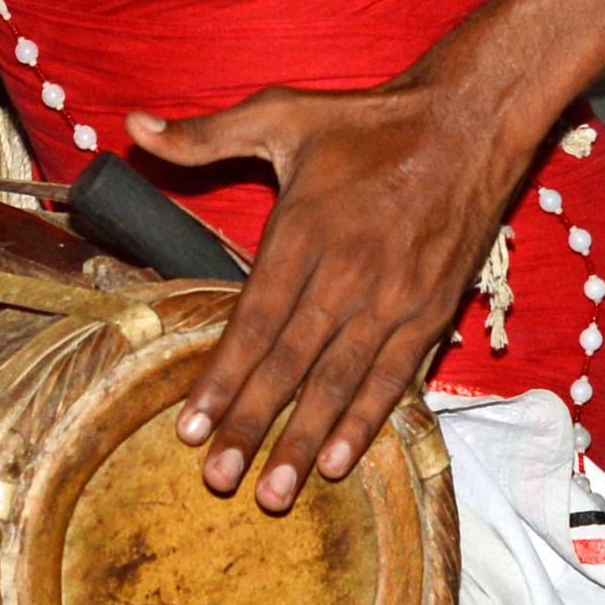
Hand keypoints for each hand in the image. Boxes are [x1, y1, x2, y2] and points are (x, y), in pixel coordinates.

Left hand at [135, 74, 532, 515]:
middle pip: (291, 364)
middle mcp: (348, 272)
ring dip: (305, 441)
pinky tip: (339, 462)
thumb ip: (205, 135)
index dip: (222, 379)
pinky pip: (392, 378)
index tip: (190, 428)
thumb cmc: (367, 121)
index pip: (254, 321)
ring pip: (340, 382)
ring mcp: (394, 297)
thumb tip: (135, 128)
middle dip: (253, 425)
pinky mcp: (431, 311)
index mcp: (305, 230)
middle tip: (220, 479)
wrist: (469, 122)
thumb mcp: (281, 113)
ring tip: (273, 491)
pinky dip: (366, 422)